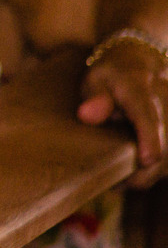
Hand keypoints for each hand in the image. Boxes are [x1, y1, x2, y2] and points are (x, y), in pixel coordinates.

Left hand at [78, 42, 167, 187]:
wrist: (144, 62)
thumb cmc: (113, 75)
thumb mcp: (96, 78)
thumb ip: (94, 97)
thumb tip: (87, 115)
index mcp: (141, 89)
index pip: (149, 115)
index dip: (150, 139)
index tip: (147, 161)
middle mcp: (166, 102)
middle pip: (166, 141)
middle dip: (147, 170)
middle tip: (119, 185)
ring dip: (153, 171)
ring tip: (125, 181)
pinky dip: (160, 167)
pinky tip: (140, 171)